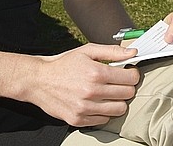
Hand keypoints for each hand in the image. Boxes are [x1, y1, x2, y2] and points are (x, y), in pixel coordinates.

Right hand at [24, 43, 139, 126]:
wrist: (39, 81)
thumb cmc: (64, 64)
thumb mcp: (87, 51)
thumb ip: (112, 51)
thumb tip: (133, 53)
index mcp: (96, 72)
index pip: (130, 78)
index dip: (132, 74)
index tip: (128, 73)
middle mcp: (91, 92)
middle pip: (127, 94)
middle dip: (126, 87)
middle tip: (118, 83)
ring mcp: (85, 108)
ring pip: (119, 110)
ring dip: (117, 101)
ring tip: (108, 94)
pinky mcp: (78, 120)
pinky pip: (103, 120)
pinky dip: (104, 112)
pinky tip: (97, 102)